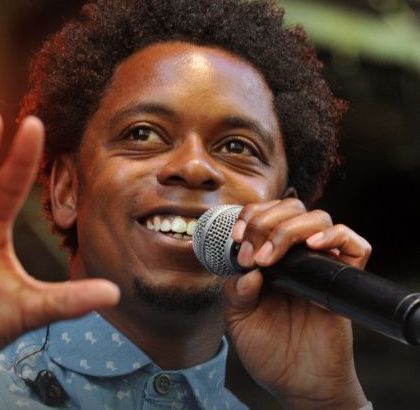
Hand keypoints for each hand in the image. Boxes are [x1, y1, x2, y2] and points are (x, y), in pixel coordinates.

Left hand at [223, 198, 369, 409]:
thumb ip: (235, 291)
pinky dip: (337, 237)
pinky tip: (314, 247)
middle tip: (252, 255)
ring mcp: (320, 265)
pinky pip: (355, 245)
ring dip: (290, 230)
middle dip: (265, 222)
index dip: (249, 217)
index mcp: (268, 257)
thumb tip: (249, 269)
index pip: (264, 214)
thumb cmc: (268, 349)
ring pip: (319, 218)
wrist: (296, 382)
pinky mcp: (342, 280)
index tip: (235, 238)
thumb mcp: (238, 318)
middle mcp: (294, 255)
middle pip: (291, 208)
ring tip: (270, 259)